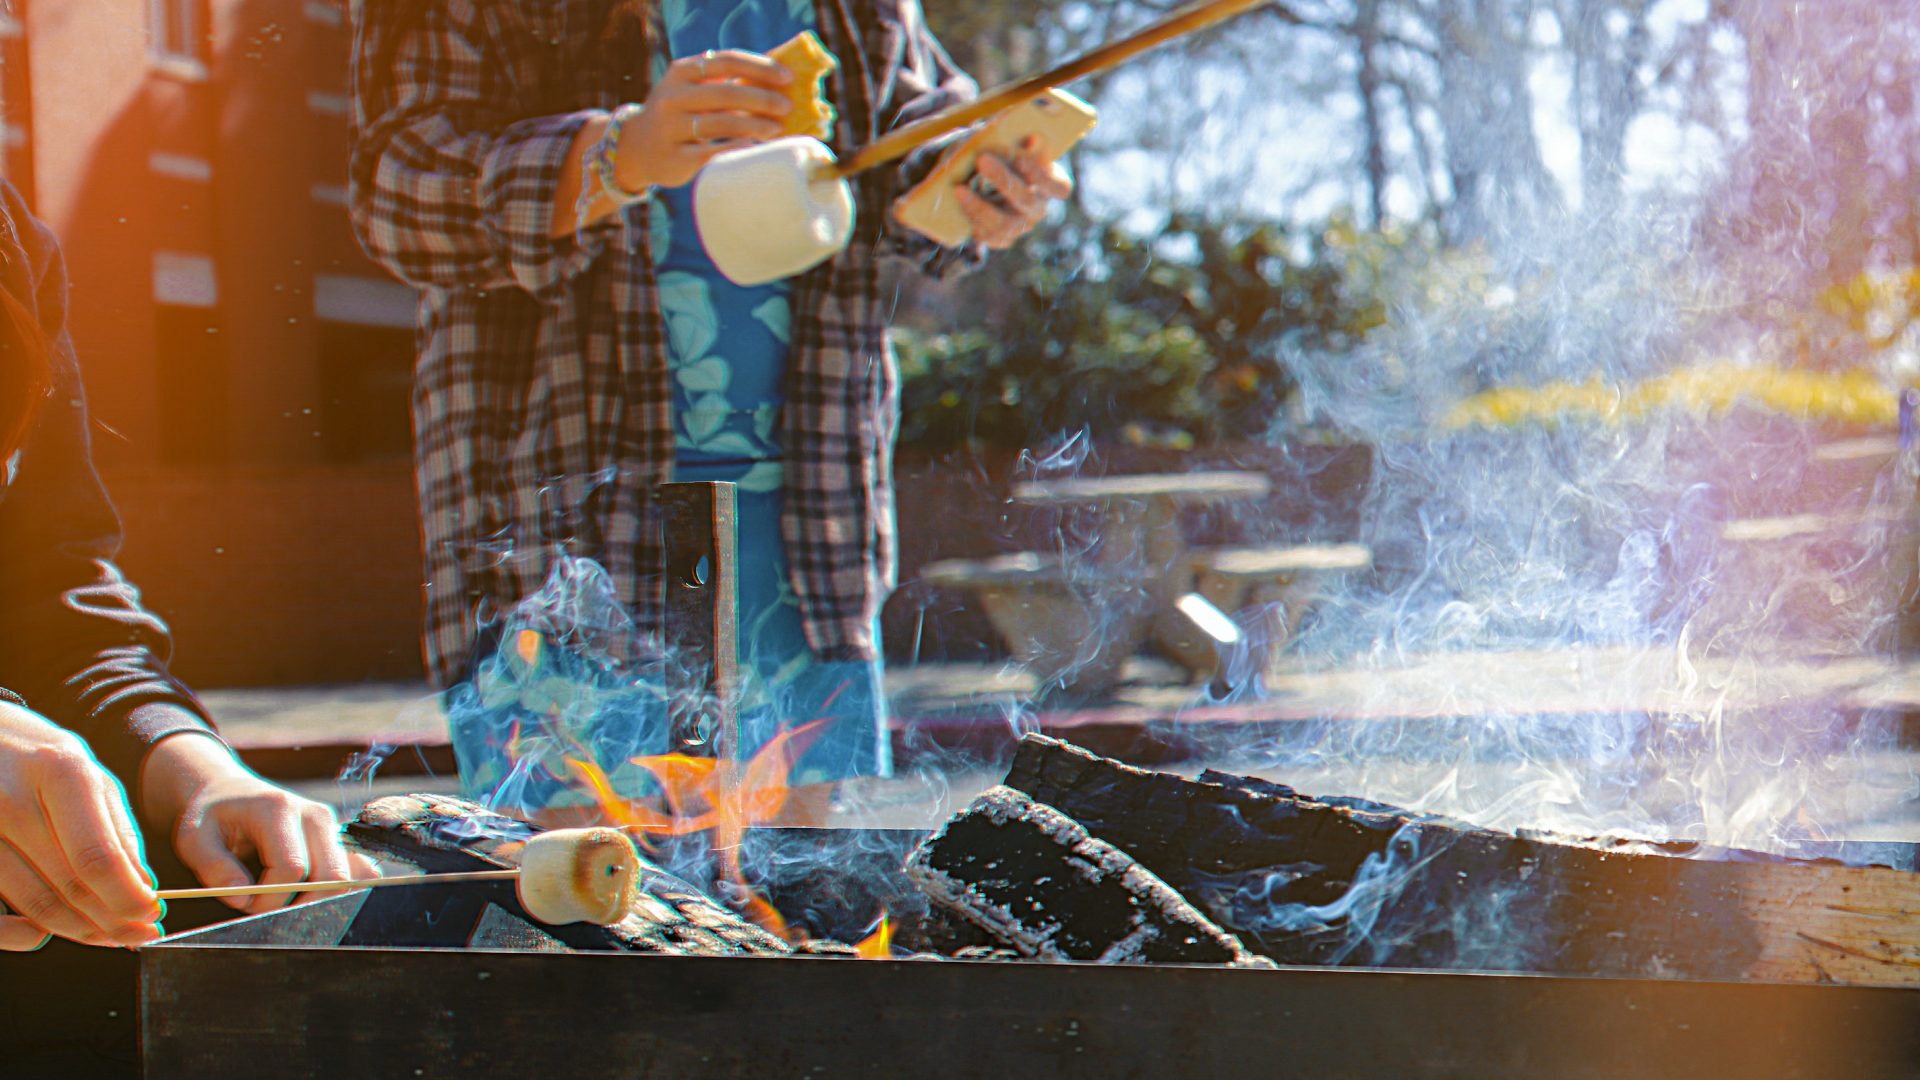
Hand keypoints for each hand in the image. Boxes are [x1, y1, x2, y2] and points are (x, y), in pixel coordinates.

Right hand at [0, 702, 161, 950]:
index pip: (99, 859)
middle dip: (112, 922)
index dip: (129, 899)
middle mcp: (11, 800)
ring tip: (106, 934)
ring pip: (33, 907)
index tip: (153, 917)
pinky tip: (46, 932)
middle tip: (137, 935)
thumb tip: (143, 889)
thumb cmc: (39, 758)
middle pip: (70, 888)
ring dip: (78, 931)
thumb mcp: (88, 775)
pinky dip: (21, 934)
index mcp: (59, 772)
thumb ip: (117, 830)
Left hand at [139, 728, 378, 914]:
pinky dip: (339, 893)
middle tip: (267, 910)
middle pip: (331, 876)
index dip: (267, 897)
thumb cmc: (212, 817)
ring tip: (287, 907)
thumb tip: (243, 897)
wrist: (232, 794)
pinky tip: (313, 900)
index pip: (291, 868)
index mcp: (279, 809)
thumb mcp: (192, 837)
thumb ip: (213, 867)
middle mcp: (315, 815)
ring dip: (319, 903)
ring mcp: (332, 827)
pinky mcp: (338, 840)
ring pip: (347, 878)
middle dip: (299, 906)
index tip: (241, 902)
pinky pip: (357, 872)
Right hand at [613, 49, 794, 190]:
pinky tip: (754, 147)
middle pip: (726, 93)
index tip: (787, 77)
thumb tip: (776, 79)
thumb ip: (724, 81)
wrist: (636, 148)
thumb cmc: (679, 115)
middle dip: (762, 99)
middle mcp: (673, 96)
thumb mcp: (692, 90)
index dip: (759, 67)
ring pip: (719, 124)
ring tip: (777, 128)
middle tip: (788, 106)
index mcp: (682, 72)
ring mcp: (670, 127)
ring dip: (754, 125)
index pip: (726, 61)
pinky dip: (735, 148)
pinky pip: (710, 152)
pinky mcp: (674, 157)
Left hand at [953, 136, 1074, 249]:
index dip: (1043, 176)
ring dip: (979, 205)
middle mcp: (1038, 208)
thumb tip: (1030, 140)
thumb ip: (1020, 140)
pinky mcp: (1001, 238)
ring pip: (1003, 223)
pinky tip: (959, 203)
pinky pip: (987, 235)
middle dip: (1002, 179)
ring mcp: (1020, 227)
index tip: (1021, 159)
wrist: (982, 179)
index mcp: (1051, 184)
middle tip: (981, 159)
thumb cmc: (1004, 154)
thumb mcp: (1013, 143)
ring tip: (959, 189)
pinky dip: (971, 218)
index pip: (1060, 188)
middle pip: (1026, 200)